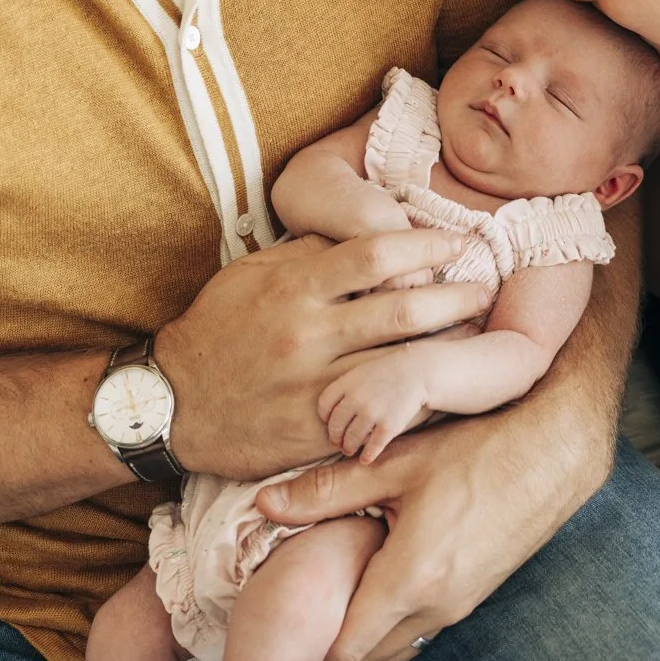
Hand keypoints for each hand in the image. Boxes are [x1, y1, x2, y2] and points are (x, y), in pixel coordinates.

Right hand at [154, 230, 491, 478]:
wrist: (171, 405)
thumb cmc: (219, 330)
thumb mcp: (254, 274)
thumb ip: (310, 254)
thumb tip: (369, 229)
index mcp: (294, 286)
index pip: (376, 253)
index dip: (426, 245)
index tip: (457, 243)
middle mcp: (309, 333)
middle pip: (405, 308)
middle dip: (458, 297)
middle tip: (488, 289)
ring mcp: (315, 385)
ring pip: (403, 362)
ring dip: (451, 347)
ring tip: (483, 334)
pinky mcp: (317, 431)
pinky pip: (384, 412)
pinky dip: (420, 398)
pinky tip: (447, 388)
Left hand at [255, 395, 606, 660]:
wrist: (555, 450)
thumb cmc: (477, 449)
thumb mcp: (395, 464)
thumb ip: (327, 489)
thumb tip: (265, 505)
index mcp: (411, 579)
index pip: (344, 649)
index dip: (311, 638)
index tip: (292, 606)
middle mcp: (438, 606)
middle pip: (367, 657)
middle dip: (333, 639)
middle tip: (307, 600)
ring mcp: (462, 605)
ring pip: (398, 642)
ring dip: (367, 626)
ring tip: (341, 583)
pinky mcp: (477, 595)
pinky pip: (423, 624)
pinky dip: (396, 613)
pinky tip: (383, 570)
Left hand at [319, 348, 432, 463]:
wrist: (418, 371)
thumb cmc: (387, 372)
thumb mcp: (361, 372)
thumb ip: (345, 389)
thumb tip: (330, 415)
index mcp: (347, 383)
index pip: (324, 405)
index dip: (325, 417)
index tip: (329, 423)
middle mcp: (356, 399)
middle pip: (335, 426)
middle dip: (335, 437)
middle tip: (338, 443)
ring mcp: (372, 413)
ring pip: (351, 439)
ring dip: (348, 448)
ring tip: (349, 450)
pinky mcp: (388, 426)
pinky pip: (372, 447)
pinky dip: (367, 456)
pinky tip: (365, 459)